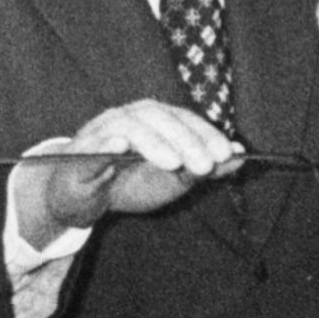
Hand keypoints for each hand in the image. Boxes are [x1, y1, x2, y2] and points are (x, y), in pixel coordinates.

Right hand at [12, 100, 244, 241]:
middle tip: (204, 165)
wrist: (82, 200)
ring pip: (128, 126)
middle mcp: (128, 117)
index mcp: (153, 119)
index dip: (206, 134)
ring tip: (172, 163)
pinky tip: (120, 146)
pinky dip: (105, 143)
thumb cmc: (129, 183)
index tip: (225, 155)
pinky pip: (91, 144)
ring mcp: (101, 131)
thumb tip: (240, 155)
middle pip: (159, 117)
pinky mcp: (78, 152)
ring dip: (153, 142)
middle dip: (185, 140)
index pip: (184, 118)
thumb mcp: (172, 180)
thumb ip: (203, 169)